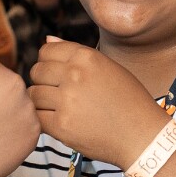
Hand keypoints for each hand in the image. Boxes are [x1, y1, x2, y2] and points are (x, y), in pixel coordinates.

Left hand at [29, 39, 167, 166]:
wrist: (142, 136)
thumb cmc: (128, 101)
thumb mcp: (109, 68)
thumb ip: (76, 54)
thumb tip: (46, 40)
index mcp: (87, 57)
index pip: (46, 51)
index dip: (48, 63)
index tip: (56, 75)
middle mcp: (75, 75)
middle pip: (37, 71)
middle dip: (42, 81)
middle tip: (56, 93)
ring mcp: (67, 101)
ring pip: (33, 94)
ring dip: (41, 101)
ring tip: (58, 108)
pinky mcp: (61, 126)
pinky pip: (37, 117)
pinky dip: (43, 120)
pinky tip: (59, 121)